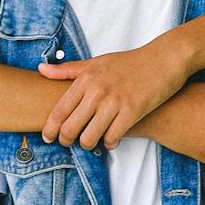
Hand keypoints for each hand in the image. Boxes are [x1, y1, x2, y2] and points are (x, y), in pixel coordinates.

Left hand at [37, 38, 189, 147]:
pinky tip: (110, 140)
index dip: (50, 128)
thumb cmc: (129, 62)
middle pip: (71, 128)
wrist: (164, 59)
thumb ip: (68, 69)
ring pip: (90, 137)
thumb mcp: (96, 62)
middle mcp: (97, 91)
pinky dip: (109, 144)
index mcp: (86, 79)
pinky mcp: (132, 111)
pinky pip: (112, 138)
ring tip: (90, 142)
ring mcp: (115, 102)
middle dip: (66, 140)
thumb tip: (41, 69)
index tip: (48, 137)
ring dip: (88, 144)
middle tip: (69, 143)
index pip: (59, 110)